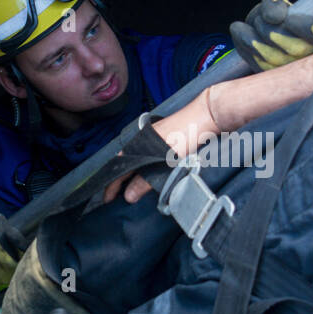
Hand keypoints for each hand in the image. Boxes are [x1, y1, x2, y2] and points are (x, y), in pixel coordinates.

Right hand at [101, 92, 218, 204]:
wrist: (206, 115)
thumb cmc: (186, 133)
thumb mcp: (164, 161)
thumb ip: (146, 180)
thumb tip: (128, 196)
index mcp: (138, 144)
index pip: (118, 167)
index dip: (112, 183)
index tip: (106, 197)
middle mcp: (143, 140)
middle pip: (126, 163)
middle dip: (120, 180)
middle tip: (115, 195)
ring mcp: (155, 139)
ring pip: (138, 159)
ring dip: (133, 174)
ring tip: (129, 188)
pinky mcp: (166, 139)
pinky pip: (149, 156)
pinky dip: (145, 166)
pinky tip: (150, 172)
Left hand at [230, 0, 312, 70]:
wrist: (259, 33)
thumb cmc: (273, 17)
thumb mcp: (275, 4)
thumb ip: (275, 5)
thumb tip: (273, 16)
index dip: (308, 28)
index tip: (289, 19)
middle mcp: (310, 55)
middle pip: (294, 47)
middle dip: (269, 30)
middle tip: (259, 20)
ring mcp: (292, 70)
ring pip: (273, 57)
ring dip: (254, 36)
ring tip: (249, 25)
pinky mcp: (272, 77)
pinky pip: (258, 63)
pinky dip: (244, 44)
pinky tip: (240, 32)